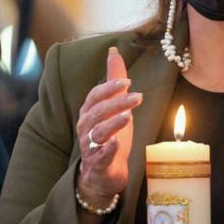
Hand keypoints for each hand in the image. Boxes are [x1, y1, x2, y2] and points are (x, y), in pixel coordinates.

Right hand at [75, 48, 140, 209]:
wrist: (104, 172)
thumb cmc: (110, 135)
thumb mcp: (115, 106)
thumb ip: (114, 80)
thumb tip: (114, 51)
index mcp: (89, 112)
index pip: (95, 96)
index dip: (109, 88)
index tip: (127, 82)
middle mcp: (86, 127)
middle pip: (98, 112)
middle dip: (116, 103)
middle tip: (137, 97)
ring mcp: (90, 146)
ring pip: (98, 133)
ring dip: (112, 124)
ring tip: (128, 117)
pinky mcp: (97, 164)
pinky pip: (100, 156)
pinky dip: (107, 151)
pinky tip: (115, 144)